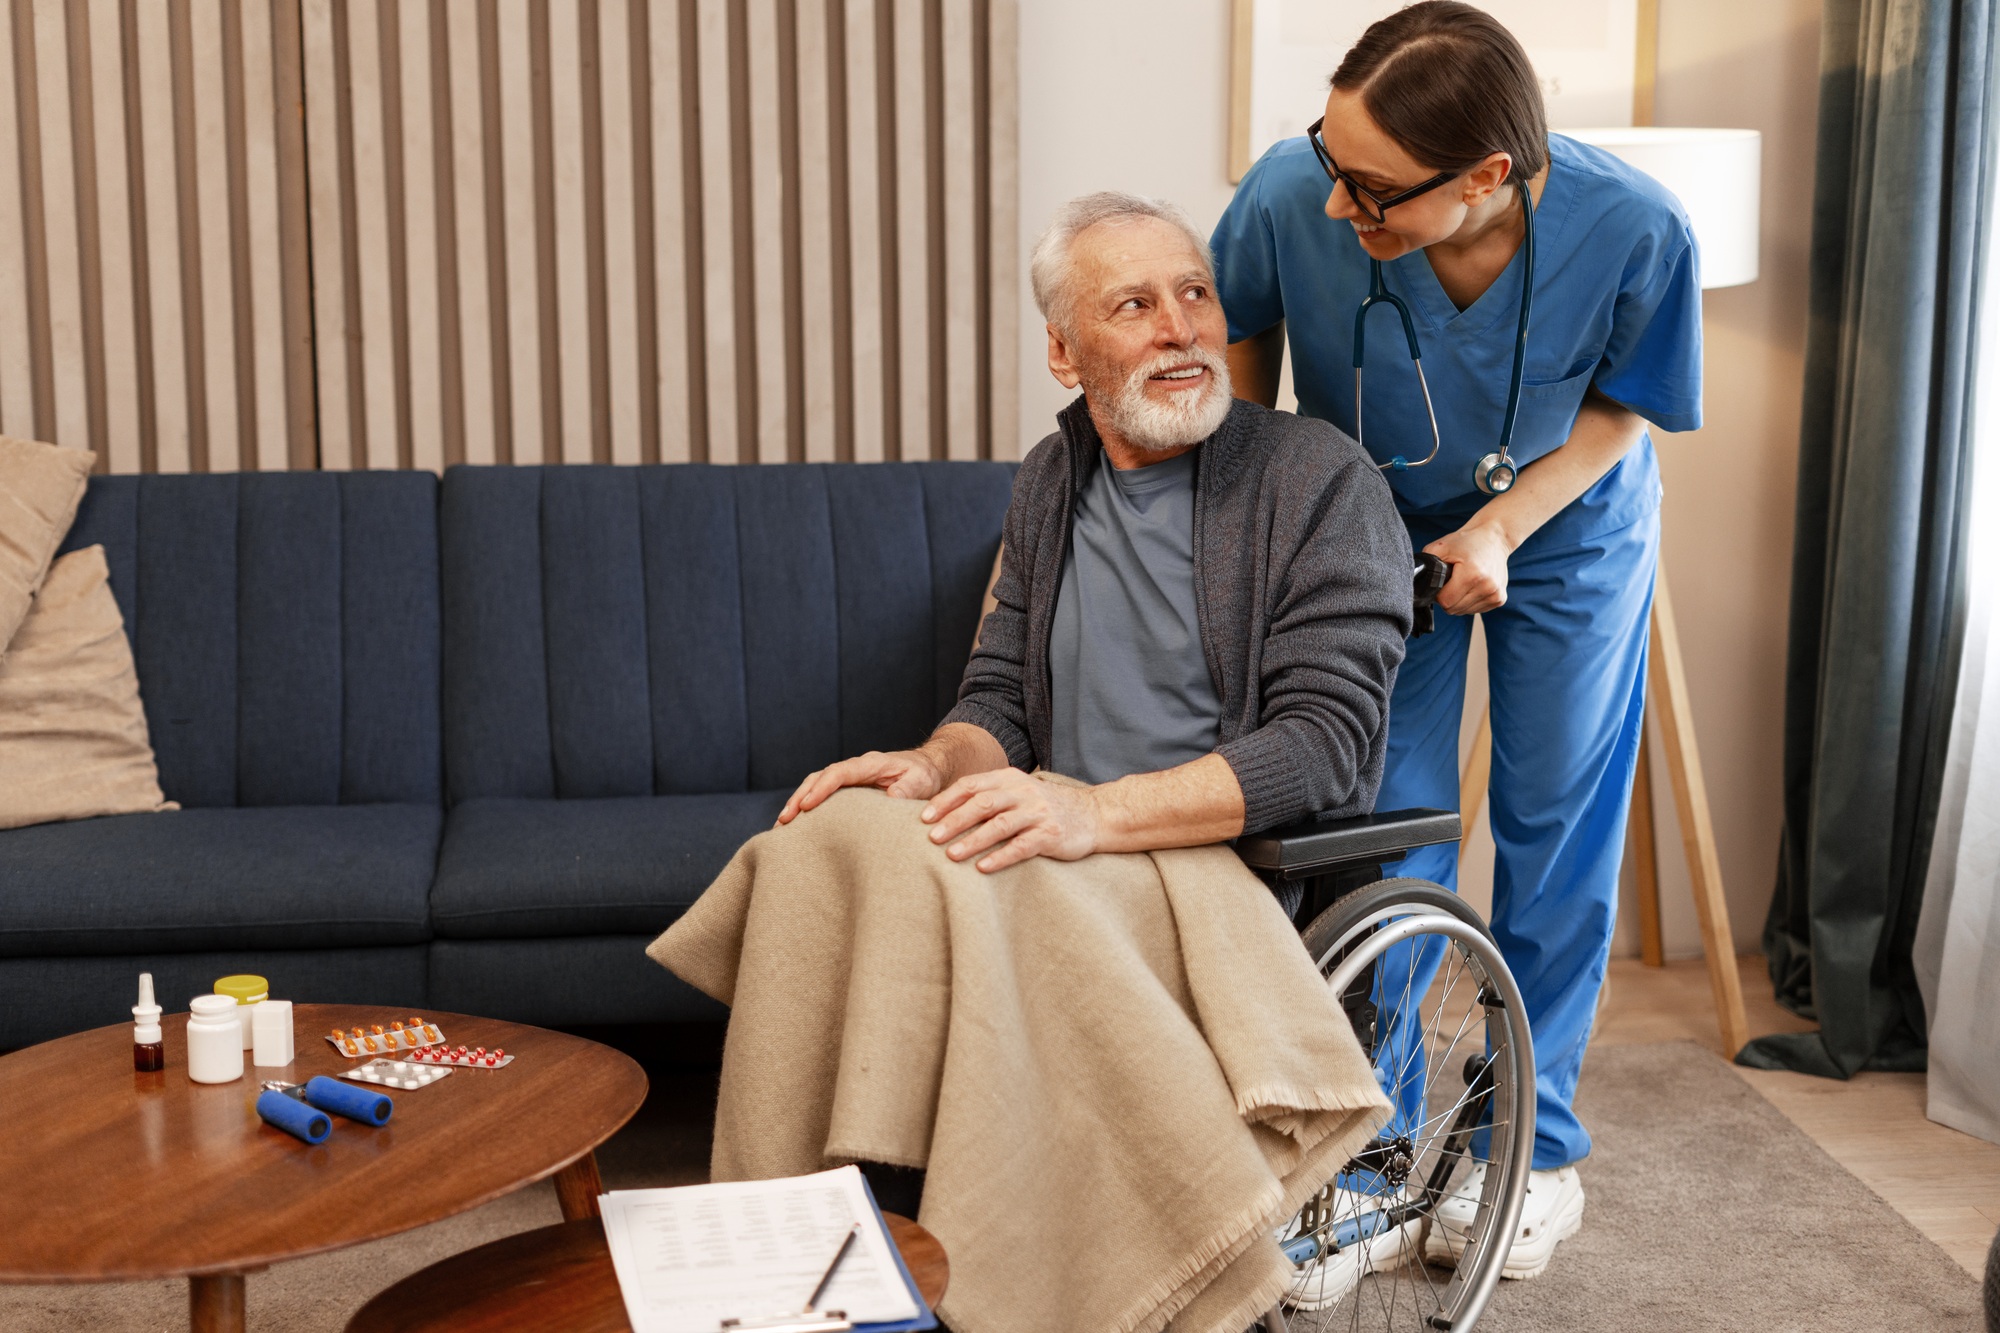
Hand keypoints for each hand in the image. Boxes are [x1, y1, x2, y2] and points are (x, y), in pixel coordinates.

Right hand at [777, 749, 947, 824]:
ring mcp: (851, 779)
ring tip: (782, 827)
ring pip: (817, 786)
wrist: (928, 768)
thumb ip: (907, 789)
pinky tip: (800, 828)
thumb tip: (891, 797)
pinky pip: (825, 796)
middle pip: (819, 778)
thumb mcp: (921, 781)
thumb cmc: (925, 775)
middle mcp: (855, 769)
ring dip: (799, 804)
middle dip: (799, 797)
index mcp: (870, 764)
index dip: (821, 789)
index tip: (806, 806)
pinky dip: (809, 808)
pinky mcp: (850, 790)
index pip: (838, 773)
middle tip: (784, 820)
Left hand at [920, 768, 1101, 872]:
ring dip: (973, 840)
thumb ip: (990, 797)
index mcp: (1009, 779)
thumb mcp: (1019, 792)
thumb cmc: (1046, 808)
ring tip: (951, 855)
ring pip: (999, 824)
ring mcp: (1038, 813)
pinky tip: (983, 868)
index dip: (946, 800)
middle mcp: (1023, 792)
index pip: (971, 785)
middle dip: (954, 820)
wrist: (1094, 815)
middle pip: (981, 803)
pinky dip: (1000, 857)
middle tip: (931, 837)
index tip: (923, 818)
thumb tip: (946, 813)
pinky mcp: (1051, 835)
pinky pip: (1021, 846)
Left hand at [1425, 522, 1513, 615]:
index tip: (1441, 581)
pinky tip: (1473, 585)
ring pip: (1464, 611)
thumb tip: (1415, 583)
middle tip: (1452, 580)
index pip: (1445, 601)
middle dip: (1448, 597)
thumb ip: (1425, 565)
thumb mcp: (1441, 547)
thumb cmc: (1467, 541)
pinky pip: (1475, 610)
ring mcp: (1495, 595)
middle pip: (1454, 609)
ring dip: (1459, 600)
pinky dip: (1469, 601)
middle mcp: (1487, 587)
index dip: (1438, 594)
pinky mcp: (1500, 599)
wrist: (1494, 538)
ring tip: (1463, 581)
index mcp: (1472, 575)